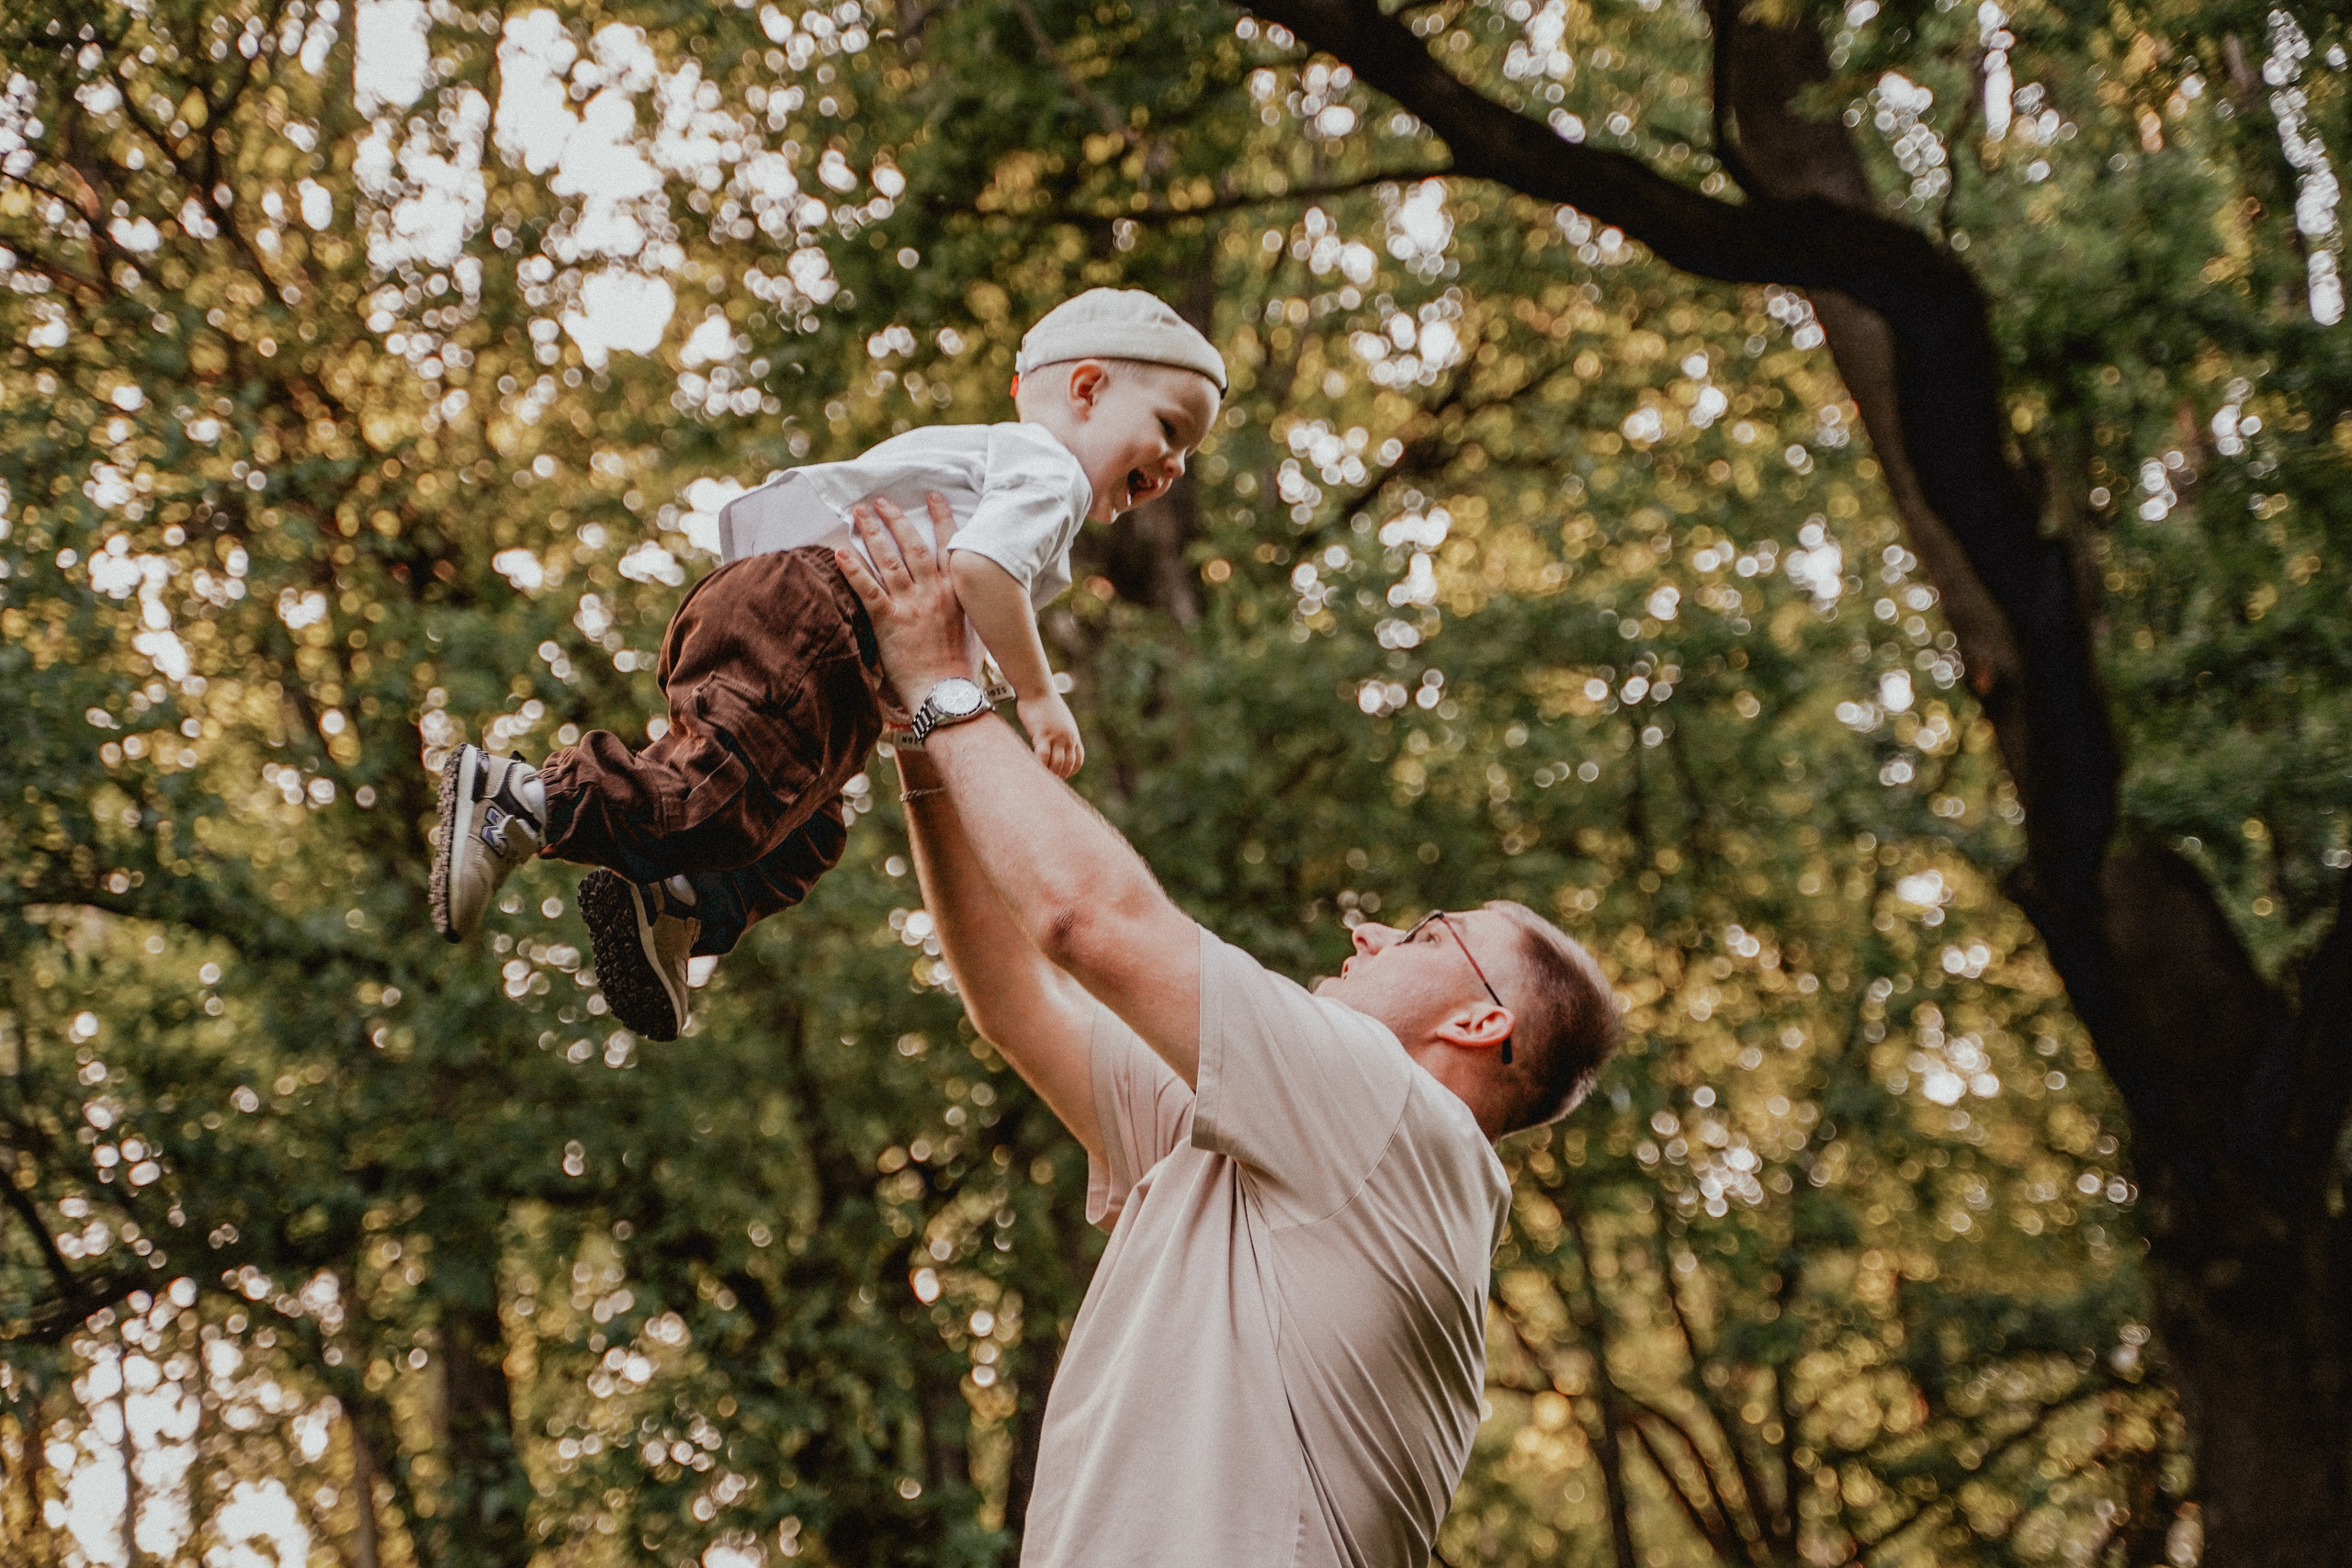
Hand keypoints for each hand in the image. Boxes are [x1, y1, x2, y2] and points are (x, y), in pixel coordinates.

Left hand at [837, 493, 977, 711]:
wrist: (947, 694)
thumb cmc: (962, 669)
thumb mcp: (976, 630)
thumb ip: (969, 607)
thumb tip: (975, 597)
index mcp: (956, 592)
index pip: (948, 545)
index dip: (940, 517)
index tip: (932, 497)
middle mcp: (933, 592)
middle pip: (912, 545)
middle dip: (896, 519)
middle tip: (881, 501)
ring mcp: (910, 605)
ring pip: (889, 560)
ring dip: (872, 533)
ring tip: (860, 514)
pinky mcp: (889, 621)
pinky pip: (867, 589)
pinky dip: (853, 569)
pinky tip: (840, 552)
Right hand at [1019, 689, 1083, 777]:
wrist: (1038, 689)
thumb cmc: (1044, 703)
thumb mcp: (1059, 720)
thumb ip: (1059, 732)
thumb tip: (1053, 740)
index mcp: (1073, 735)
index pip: (1078, 760)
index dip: (1070, 771)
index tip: (1062, 776)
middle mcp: (1068, 737)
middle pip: (1068, 764)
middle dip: (1060, 775)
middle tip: (1048, 782)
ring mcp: (1056, 737)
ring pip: (1057, 763)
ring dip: (1050, 773)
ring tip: (1041, 779)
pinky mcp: (1043, 734)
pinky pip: (1043, 756)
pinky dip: (1040, 765)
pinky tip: (1033, 768)